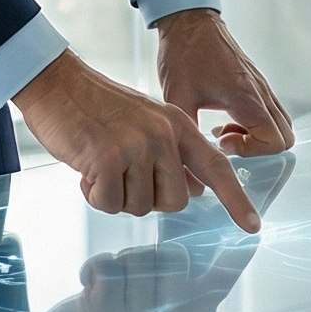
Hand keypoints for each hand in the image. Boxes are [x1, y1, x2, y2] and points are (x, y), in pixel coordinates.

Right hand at [12, 50, 262, 230]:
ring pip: (140, 207)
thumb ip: (172, 154)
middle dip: (147, 198)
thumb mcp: (146, 123)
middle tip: (122, 174)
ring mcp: (138, 146)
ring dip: (116, 196)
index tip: (253, 227)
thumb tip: (195, 190)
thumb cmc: (97, 109)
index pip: (217, 167)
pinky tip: (86, 169)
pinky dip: (94, 195)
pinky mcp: (108, 158)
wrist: (57, 84)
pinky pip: (109, 205)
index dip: (236, 200)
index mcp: (178, 125)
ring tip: (101, 164)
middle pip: (174, 202)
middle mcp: (164, 135)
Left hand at [16, 239, 255, 311]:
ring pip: (138, 256)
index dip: (234, 262)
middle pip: (173, 256)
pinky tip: (89, 286)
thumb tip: (208, 256)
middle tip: (131, 280)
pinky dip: (95, 267)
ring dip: (118, 264)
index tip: (250, 240)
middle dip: (149, 256)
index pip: (216, 287)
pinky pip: (108, 264)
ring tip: (109, 289)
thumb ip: (183, 289)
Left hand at [155, 8, 293, 157]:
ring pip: (282, 125)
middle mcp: (261, 92)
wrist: (189, 21)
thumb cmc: (183, 54)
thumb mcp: (177, 98)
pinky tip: (226, 119)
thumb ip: (186, 135)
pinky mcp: (257, 83)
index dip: (251, 150)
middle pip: (287, 138)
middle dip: (259, 149)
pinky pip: (272, 113)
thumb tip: (187, 167)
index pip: (275, 140)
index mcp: (246, 96)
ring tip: (225, 131)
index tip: (222, 140)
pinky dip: (256, 124)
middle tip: (226, 140)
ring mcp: (262, 86)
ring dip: (258, 137)